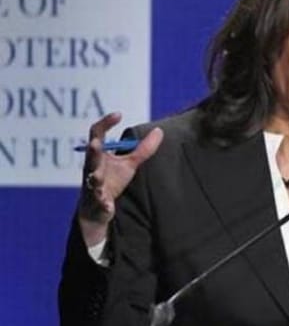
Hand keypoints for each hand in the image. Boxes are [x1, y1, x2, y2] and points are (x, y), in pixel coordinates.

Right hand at [77, 112, 162, 245]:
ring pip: (92, 181)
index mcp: (98, 156)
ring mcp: (92, 186)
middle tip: (96, 143)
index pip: (96, 134)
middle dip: (93, 151)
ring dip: (95, 178)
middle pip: (91, 157)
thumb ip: (143, 149)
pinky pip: (100, 203)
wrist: (97, 211)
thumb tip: (159, 130)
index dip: (105, 123)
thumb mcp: (129, 164)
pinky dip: (104, 204)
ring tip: (98, 177)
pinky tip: (108, 207)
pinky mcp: (97, 203)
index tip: (119, 114)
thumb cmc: (111, 181)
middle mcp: (92, 169)